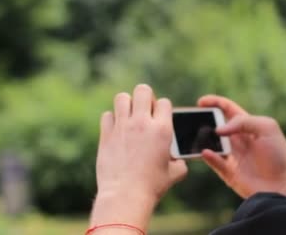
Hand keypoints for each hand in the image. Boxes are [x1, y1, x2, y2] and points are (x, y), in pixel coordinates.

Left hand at [90, 84, 186, 228]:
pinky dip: (112, 120)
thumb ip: (180, 162)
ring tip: (129, 117)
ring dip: (126, 104)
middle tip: (144, 112)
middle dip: (145, 98)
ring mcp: (122, 127)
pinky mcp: (106, 135)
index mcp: (163, 129)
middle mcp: (142, 123)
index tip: (160, 120)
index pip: (164, 102)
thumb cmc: (152, 186)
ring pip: (122, 97)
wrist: (126, 195)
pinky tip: (116, 131)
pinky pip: (107, 115)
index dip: (163, 109)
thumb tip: (179, 161)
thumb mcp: (174, 174)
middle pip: (143, 90)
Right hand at [198, 95, 285, 198]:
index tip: (201, 102)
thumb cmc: (279, 154)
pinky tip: (206, 152)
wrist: (284, 184)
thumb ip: (243, 122)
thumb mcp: (267, 128)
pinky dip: (208, 157)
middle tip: (194, 120)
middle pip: (216, 126)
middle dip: (204, 121)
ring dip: (202, 139)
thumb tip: (219, 129)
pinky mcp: (230, 173)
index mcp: (248, 125)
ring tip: (196, 135)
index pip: (228, 109)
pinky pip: (214, 163)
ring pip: (211, 144)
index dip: (214, 103)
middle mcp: (238, 140)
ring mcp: (233, 156)